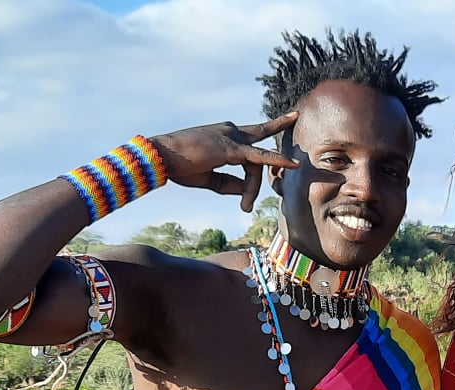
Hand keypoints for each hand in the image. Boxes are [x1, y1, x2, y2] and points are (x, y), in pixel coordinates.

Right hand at [149, 111, 298, 212]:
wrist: (160, 156)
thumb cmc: (179, 165)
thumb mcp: (208, 177)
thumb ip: (230, 184)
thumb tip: (248, 193)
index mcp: (222, 135)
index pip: (247, 151)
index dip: (250, 179)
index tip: (246, 202)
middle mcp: (230, 130)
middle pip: (258, 140)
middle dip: (278, 125)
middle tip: (294, 117)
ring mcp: (232, 137)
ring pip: (257, 160)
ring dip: (254, 186)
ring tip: (246, 207)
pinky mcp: (232, 148)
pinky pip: (259, 157)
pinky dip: (278, 161)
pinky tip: (292, 164)